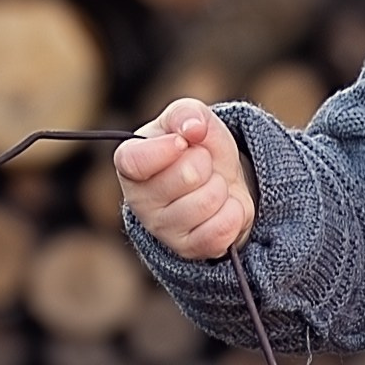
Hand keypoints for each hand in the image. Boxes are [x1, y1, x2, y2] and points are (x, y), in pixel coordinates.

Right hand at [115, 99, 253, 260]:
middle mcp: (139, 200)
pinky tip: (222, 208)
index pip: (134, 161)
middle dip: (207, 164)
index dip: (164, 150)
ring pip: (209, 202)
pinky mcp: (188, 250)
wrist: (220, 182)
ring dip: (222, 188)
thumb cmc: (198, 148)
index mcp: (130, 163)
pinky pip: (221, 230)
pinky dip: (234, 213)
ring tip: (212, 186)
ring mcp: (163, 229)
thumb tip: (193, 128)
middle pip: (187, 176)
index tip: (182, 142)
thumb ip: (187, 114)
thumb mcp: (192, 119)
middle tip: (203, 165)